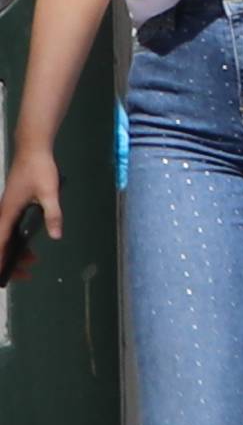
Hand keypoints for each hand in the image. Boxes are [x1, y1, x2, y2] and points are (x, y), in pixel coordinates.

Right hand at [0, 144, 55, 285]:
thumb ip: (53, 214)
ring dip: (15, 251)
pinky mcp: (12, 206)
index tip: (3, 276)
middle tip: (25, 274)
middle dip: (10, 260)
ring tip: (31, 262)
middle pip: (1, 243)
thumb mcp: (49, 192)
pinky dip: (16, 240)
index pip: (0, 242)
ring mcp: (6, 210)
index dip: (1, 260)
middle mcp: (3, 213)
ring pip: (6, 236)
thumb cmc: (39, 169)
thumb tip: (56, 235)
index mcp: (7, 213)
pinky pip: (10, 229)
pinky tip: (28, 246)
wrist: (33, 149)